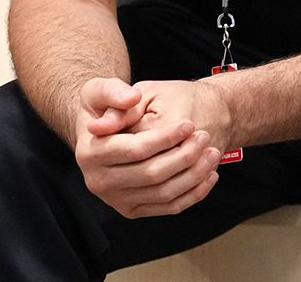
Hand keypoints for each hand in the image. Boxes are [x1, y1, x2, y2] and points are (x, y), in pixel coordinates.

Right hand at [72, 77, 222, 217]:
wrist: (102, 131)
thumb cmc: (103, 107)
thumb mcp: (101, 89)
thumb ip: (114, 91)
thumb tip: (131, 99)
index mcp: (89, 153)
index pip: (135, 149)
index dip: (165, 137)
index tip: (189, 124)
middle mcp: (98, 182)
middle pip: (151, 174)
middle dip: (184, 156)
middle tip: (204, 137)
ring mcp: (115, 200)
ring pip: (163, 193)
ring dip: (194, 175)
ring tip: (211, 153)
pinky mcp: (132, 210)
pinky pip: (168, 207)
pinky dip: (193, 193)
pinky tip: (208, 174)